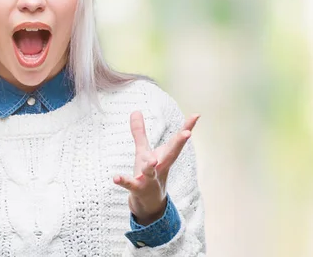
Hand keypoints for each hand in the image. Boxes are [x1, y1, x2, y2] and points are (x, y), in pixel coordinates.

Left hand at [113, 111, 199, 225]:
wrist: (148, 203)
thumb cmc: (149, 173)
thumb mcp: (144, 151)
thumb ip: (139, 131)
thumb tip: (135, 110)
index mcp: (164, 157)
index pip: (177, 141)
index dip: (187, 127)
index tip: (196, 115)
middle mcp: (160, 166)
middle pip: (171, 154)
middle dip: (179, 143)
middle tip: (187, 133)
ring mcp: (150, 179)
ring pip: (151, 171)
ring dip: (150, 165)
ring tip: (151, 160)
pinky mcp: (138, 188)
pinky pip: (130, 185)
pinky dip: (123, 181)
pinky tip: (115, 178)